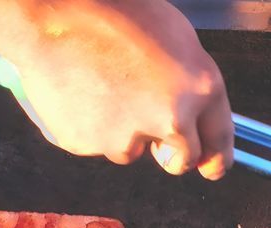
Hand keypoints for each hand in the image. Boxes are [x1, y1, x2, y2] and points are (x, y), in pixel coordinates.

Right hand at [3, 0, 232, 178]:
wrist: (53, 12)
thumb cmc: (114, 12)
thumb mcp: (174, 36)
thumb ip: (188, 81)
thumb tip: (192, 112)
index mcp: (200, 87)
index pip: (217, 139)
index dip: (216, 159)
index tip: (212, 169)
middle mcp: (171, 118)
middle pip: (180, 160)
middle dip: (170, 154)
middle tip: (152, 132)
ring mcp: (129, 137)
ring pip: (131, 151)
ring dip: (122, 132)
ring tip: (101, 88)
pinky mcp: (89, 145)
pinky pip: (94, 143)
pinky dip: (88, 126)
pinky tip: (79, 92)